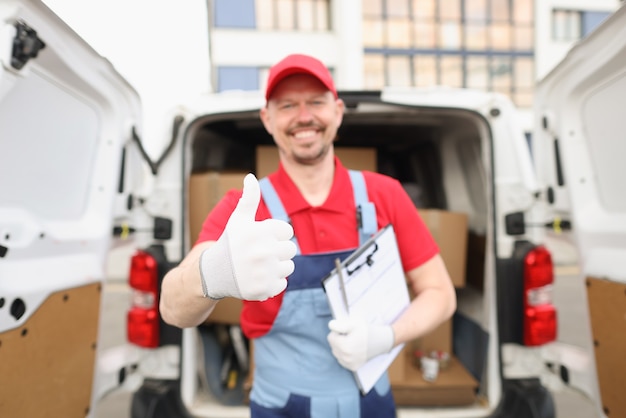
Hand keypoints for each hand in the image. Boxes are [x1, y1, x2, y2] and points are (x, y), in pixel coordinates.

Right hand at [199, 173, 296, 300]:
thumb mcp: (239, 219)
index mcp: (260, 232)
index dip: (275, 234)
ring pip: (289, 266)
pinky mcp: (265, 289)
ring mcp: (264, 272)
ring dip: (277, 266)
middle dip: (277, 250)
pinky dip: (272, 282)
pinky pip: (282, 283)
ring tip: (259, 265)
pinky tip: (257, 278)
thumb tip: (251, 177)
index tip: (260, 238)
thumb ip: (249, 198)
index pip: (287, 231)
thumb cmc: (231, 243)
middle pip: (291, 249)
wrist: (214, 273)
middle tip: (259, 253)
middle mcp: (263, 252)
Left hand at [327, 317, 393, 370]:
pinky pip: (341, 360)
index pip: (330, 337)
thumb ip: (339, 324)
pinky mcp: (353, 367)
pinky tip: (353, 350)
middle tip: (350, 336)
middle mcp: (346, 358)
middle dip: (338, 340)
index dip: (338, 331)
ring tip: (352, 342)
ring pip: (336, 353)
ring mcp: (349, 364)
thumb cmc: (366, 331)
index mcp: (344, 346)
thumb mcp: (354, 323)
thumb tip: (330, 326)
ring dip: (341, 347)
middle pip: (332, 346)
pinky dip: (344, 355)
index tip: (347, 331)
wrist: (380, 341)